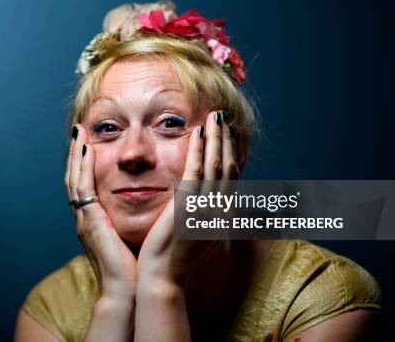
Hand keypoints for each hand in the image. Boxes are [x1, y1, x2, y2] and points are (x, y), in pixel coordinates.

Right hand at [65, 124, 137, 299]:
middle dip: (76, 153)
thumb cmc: (134, 267)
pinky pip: (83, 188)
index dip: (86, 164)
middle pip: (76, 177)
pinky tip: (88, 150)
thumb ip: (134, 219)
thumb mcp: (131, 236)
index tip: (90, 143)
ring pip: (75, 178)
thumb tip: (154, 202)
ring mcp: (84, 219)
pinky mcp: (90, 221)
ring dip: (76, 154)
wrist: (128, 290)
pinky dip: (83, 167)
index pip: (86, 185)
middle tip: (79, 131)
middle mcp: (85, 217)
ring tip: (79, 132)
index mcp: (95, 220)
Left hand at [137, 110, 239, 286]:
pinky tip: (198, 131)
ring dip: (217, 138)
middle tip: (223, 117)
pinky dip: (200, 149)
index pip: (230, 178)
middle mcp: (219, 209)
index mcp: (221, 216)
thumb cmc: (176, 262)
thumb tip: (215, 209)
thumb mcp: (200, 238)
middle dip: (226, 140)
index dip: (230, 153)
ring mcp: (206, 207)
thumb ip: (208, 220)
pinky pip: (197, 170)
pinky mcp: (189, 206)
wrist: (164, 279)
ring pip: (217, 164)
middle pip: (228, 166)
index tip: (225, 134)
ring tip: (215, 116)